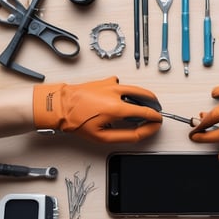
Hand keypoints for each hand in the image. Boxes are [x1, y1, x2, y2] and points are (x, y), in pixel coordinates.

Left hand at [33, 76, 161, 142]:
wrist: (60, 105)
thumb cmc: (77, 121)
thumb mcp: (103, 137)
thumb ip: (127, 136)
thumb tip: (143, 132)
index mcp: (117, 108)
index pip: (146, 112)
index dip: (155, 118)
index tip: (158, 122)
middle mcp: (116, 93)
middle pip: (145, 96)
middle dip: (154, 104)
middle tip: (156, 111)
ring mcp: (111, 84)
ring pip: (136, 88)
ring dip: (144, 96)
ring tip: (146, 103)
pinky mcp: (106, 81)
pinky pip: (122, 85)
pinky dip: (126, 91)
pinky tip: (123, 98)